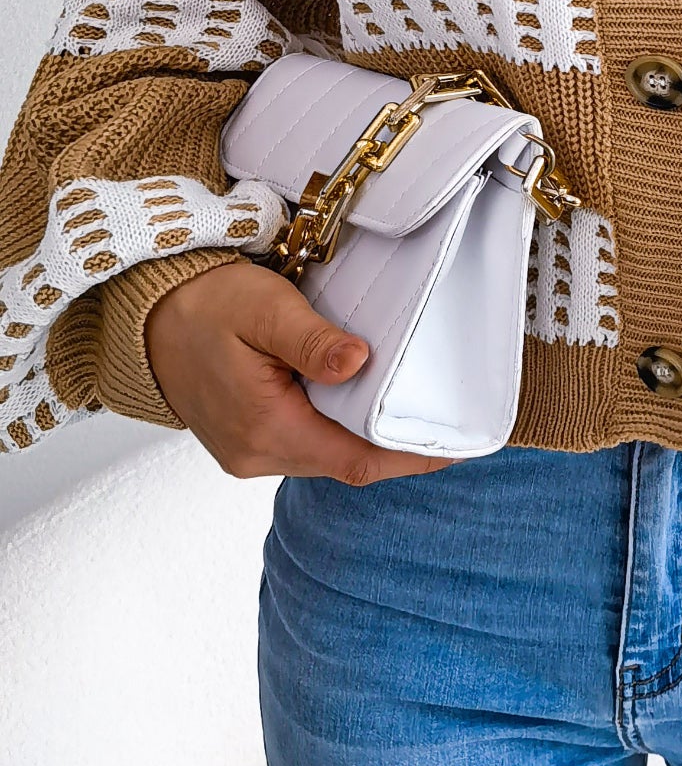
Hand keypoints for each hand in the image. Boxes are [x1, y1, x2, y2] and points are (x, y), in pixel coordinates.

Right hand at [145, 259, 456, 485]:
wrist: (143, 314)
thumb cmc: (203, 303)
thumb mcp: (264, 308)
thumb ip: (311, 340)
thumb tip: (358, 362)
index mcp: (265, 428)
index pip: (356, 461)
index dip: (410, 458)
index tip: (455, 448)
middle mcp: (257, 453)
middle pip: (346, 461)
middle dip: (395, 446)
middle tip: (447, 422)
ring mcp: (248, 451)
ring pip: (327, 454)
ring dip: (365, 435)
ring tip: (415, 410)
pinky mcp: (245, 439)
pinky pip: (305, 442)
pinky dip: (338, 426)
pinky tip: (362, 401)